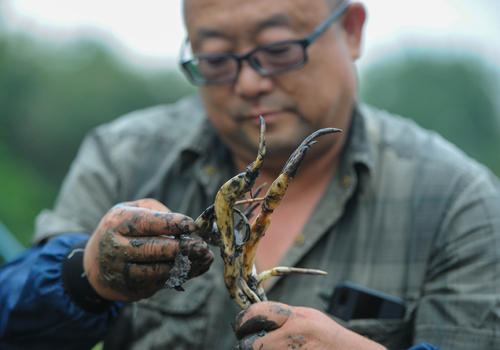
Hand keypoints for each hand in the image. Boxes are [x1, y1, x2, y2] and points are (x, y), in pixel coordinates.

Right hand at [83, 198, 213, 301]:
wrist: (96, 264)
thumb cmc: (122, 229)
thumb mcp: (131, 209)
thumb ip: (156, 211)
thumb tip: (184, 225)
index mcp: (117, 224)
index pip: (144, 223)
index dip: (169, 223)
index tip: (191, 224)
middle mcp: (118, 249)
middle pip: (152, 250)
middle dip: (181, 248)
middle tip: (202, 245)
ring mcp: (124, 272)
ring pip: (159, 270)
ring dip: (186, 265)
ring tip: (206, 257)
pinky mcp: (134, 289)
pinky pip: (163, 283)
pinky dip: (184, 275)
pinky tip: (199, 266)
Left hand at [233, 301, 385, 349]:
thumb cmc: (325, 335)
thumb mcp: (304, 315)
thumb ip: (280, 315)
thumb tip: (253, 315)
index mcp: (294, 318)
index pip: (256, 313)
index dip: (243, 320)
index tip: (242, 325)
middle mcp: (291, 339)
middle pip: (250, 343)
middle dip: (248, 342)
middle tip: (251, 340)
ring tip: (274, 347)